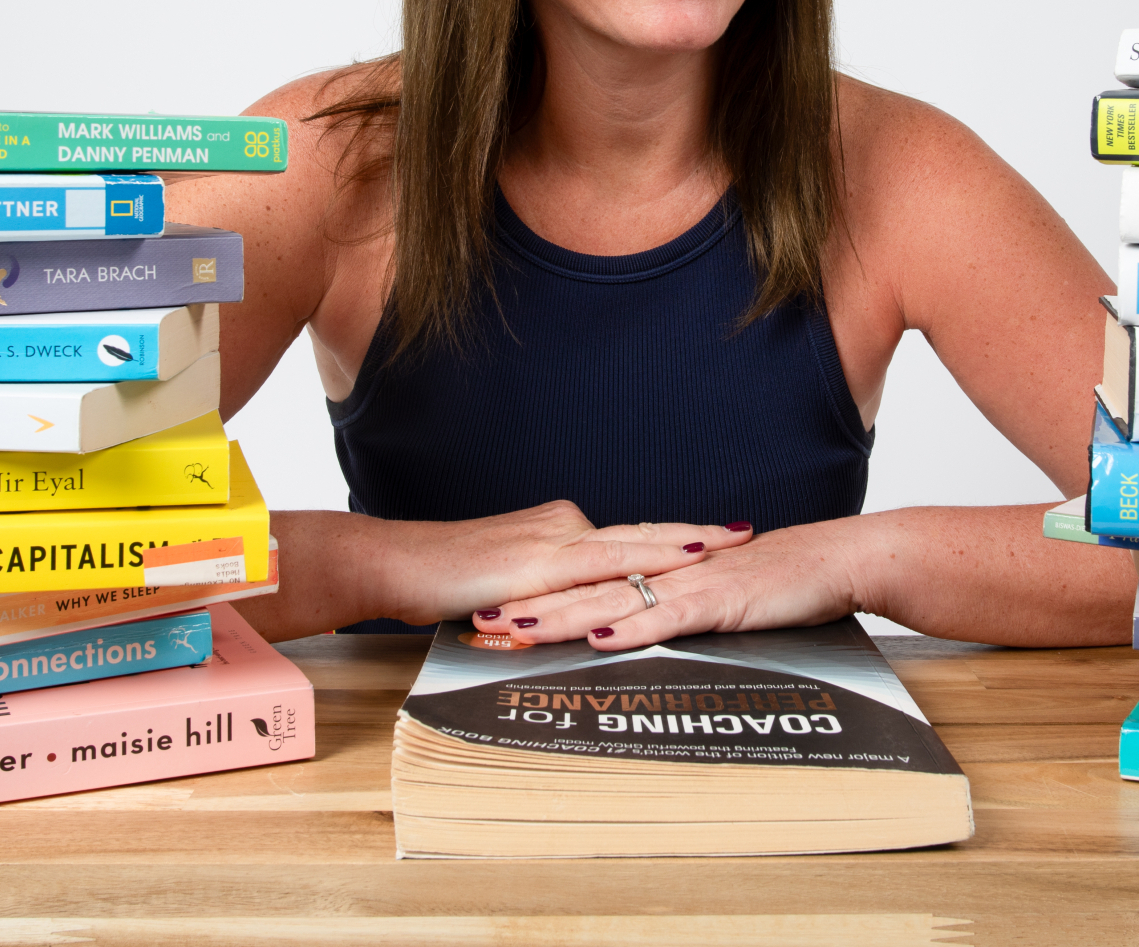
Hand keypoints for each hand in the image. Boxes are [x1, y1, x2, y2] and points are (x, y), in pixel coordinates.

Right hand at [381, 500, 755, 624]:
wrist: (393, 564)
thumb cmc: (438, 579)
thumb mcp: (502, 588)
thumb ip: (540, 594)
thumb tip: (566, 612)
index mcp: (558, 531)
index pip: (628, 537)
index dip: (671, 538)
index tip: (711, 538)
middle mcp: (564, 527)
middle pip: (644, 531)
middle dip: (697, 534)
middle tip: (745, 530)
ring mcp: (555, 540)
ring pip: (636, 541)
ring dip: (687, 543)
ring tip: (730, 542)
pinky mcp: (541, 563)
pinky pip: (607, 564)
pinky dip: (651, 563)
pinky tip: (683, 565)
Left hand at [472, 518, 866, 646]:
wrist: (838, 559)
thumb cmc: (785, 582)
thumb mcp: (721, 600)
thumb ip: (680, 610)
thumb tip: (645, 628)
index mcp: (665, 570)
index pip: (593, 581)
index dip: (546, 593)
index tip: (499, 605)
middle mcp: (669, 571)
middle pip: (590, 588)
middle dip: (535, 604)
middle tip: (483, 616)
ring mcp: (693, 584)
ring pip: (617, 600)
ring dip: (566, 615)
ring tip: (517, 627)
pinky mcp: (722, 600)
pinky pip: (671, 616)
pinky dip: (634, 628)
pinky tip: (601, 638)